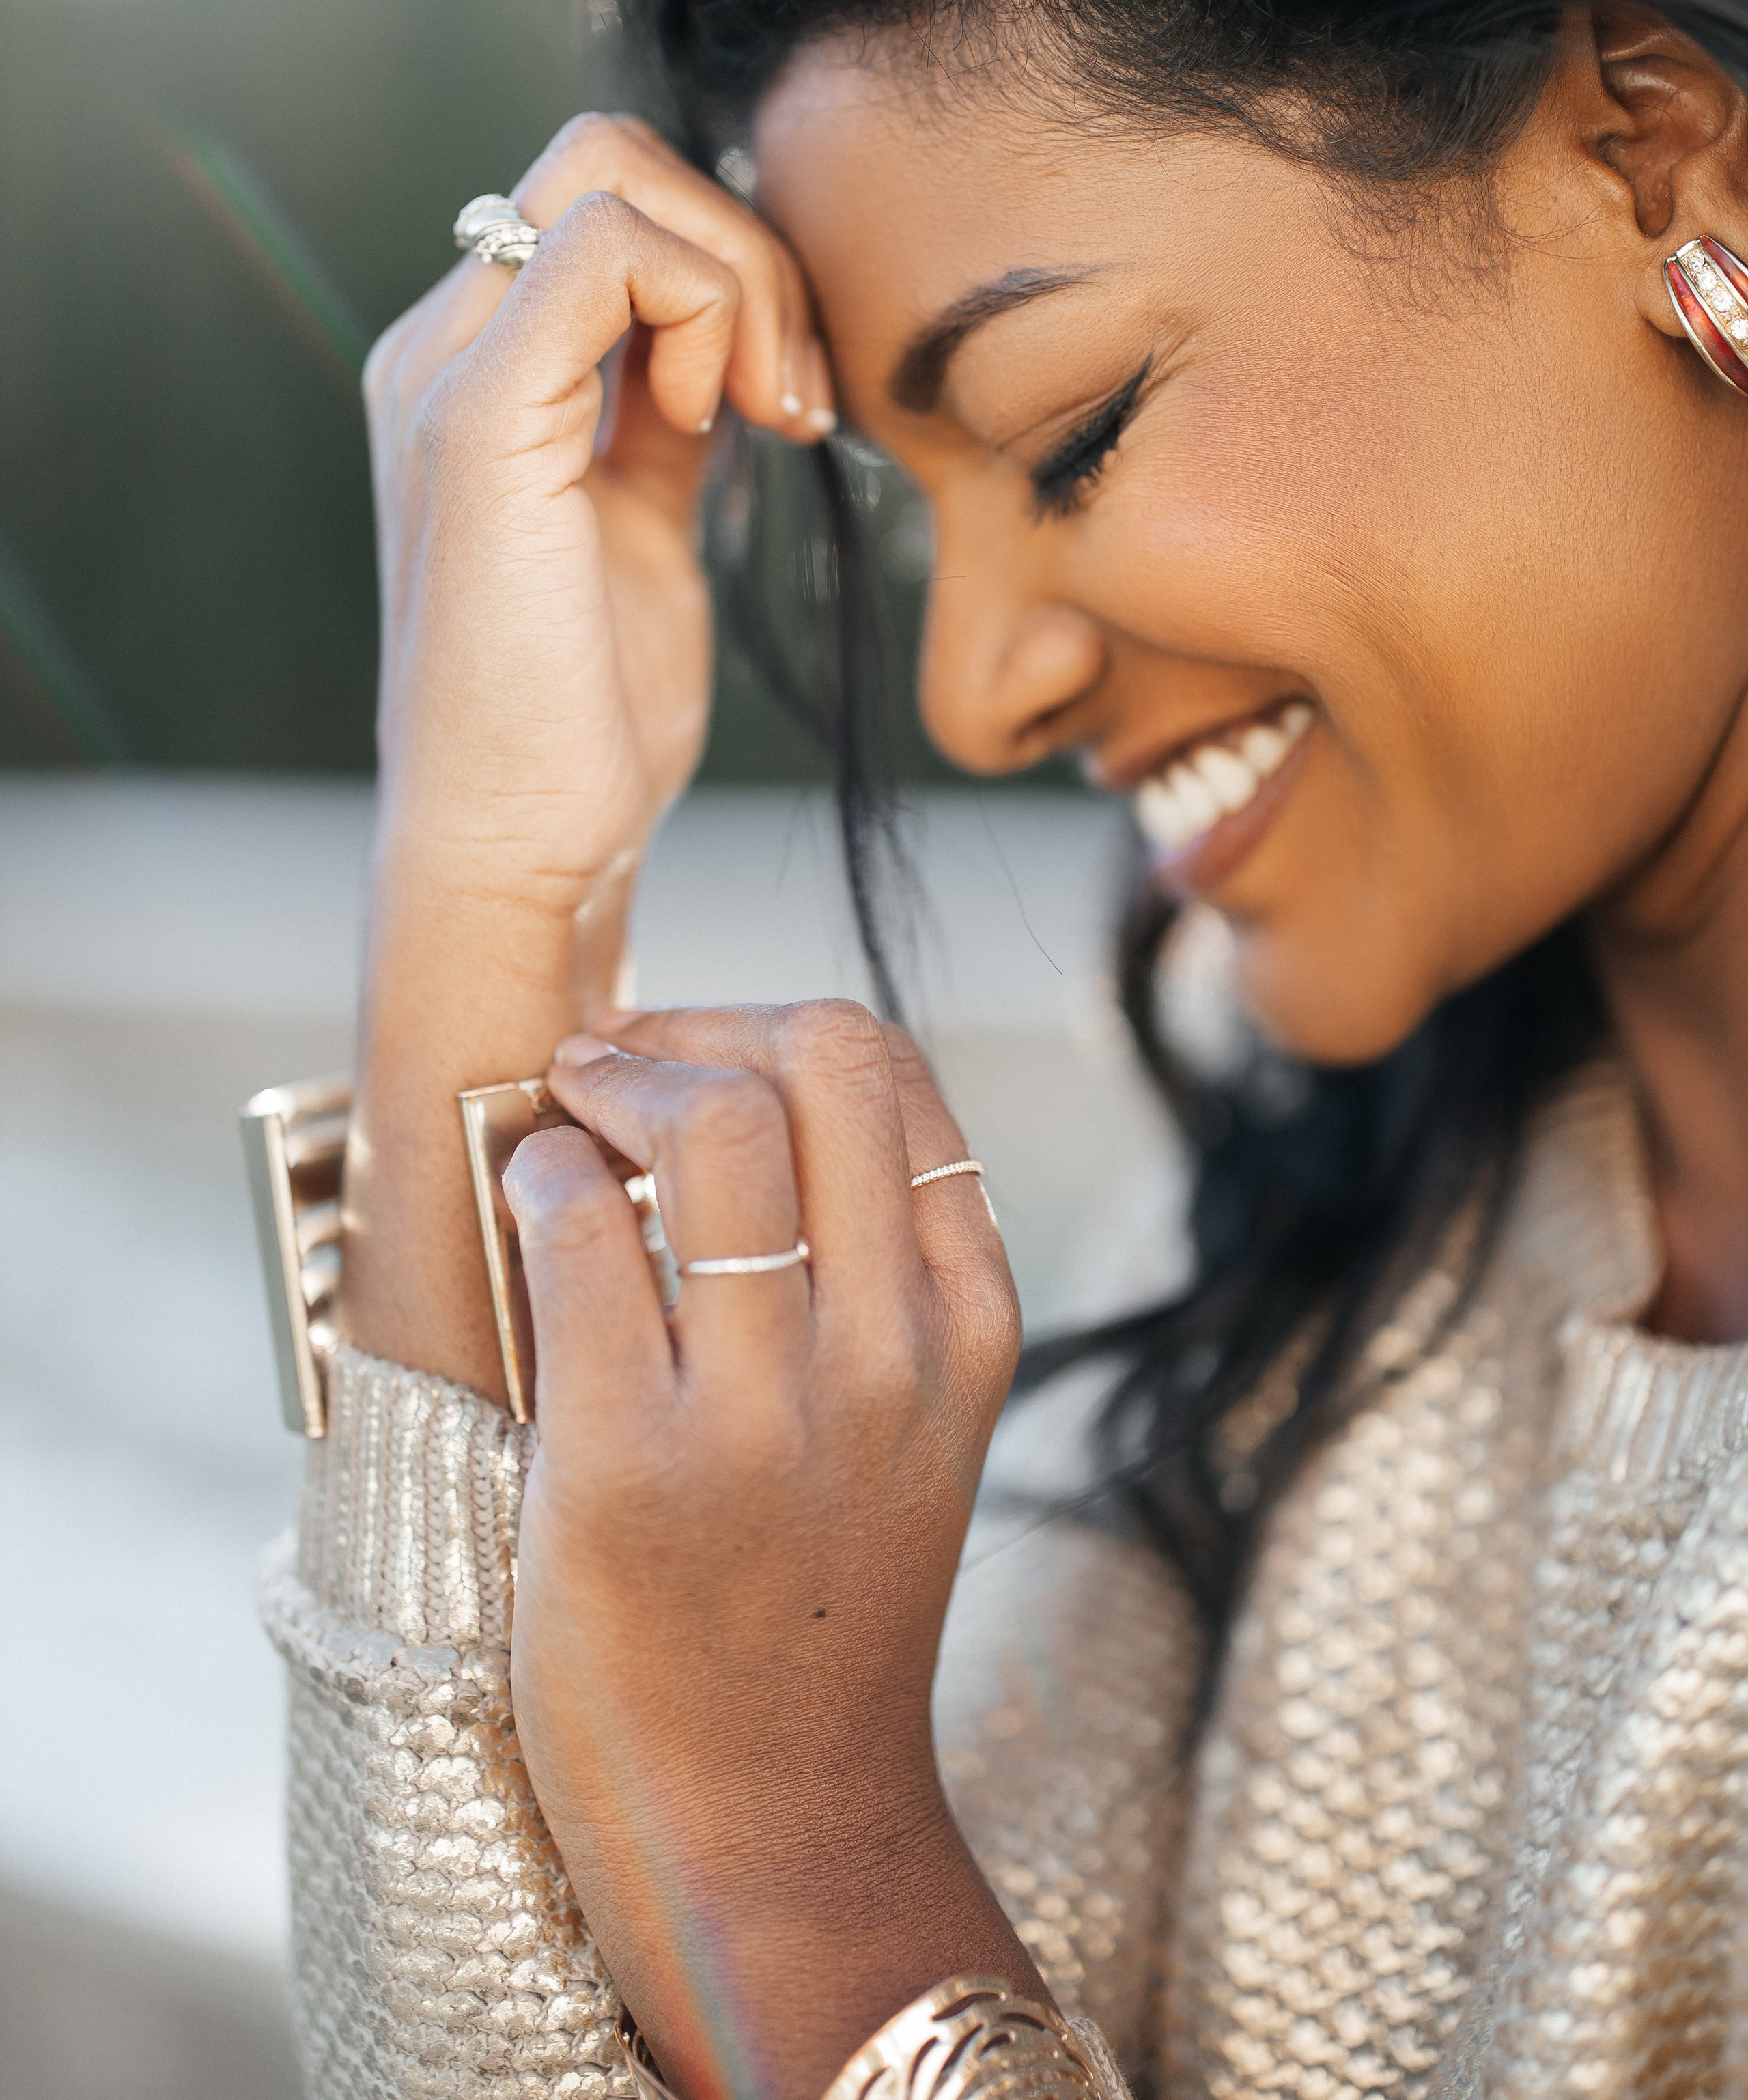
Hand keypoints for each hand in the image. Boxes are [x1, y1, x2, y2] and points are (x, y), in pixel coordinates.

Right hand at [343, 117, 835, 1388]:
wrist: (517, 852)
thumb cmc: (581, 723)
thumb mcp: (643, 533)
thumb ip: (663, 424)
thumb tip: (729, 344)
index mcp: (477, 372)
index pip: (608, 210)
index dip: (726, 268)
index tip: (787, 403)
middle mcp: (442, 349)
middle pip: (607, 158)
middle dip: (742, 248)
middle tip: (792, 397)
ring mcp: (447, 374)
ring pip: (615, 176)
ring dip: (743, 277)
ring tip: (774, 413)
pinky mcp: (476, 418)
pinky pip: (610, 248)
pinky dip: (711, 306)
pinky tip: (733, 418)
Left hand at [503, 1001, 1037, 2099]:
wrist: (776, 1824)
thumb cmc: (818, 1609)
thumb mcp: (913, 1426)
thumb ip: (877, 1277)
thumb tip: (749, 1100)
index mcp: (965, 1324)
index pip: (898, 1075)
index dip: (774, 1024)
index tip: (697, 1052)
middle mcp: (889, 1349)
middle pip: (825, 1052)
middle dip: (698, 1021)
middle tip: (617, 1060)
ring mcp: (770, 1408)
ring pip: (715, 1118)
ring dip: (615, 1076)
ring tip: (568, 1115)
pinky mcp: (634, 1466)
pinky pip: (580, 1228)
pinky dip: (541, 1177)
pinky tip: (535, 1211)